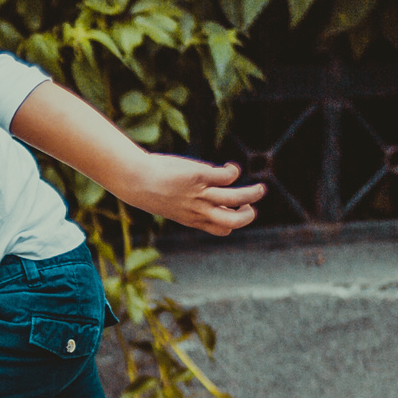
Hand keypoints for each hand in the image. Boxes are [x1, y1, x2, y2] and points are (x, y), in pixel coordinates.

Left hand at [125, 155, 264, 235]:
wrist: (136, 180)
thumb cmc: (152, 190)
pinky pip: (226, 176)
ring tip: (261, 188)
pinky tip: (229, 167)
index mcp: (193, 218)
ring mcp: (201, 193)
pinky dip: (233, 172)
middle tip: (253, 205)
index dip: (233, 223)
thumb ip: (191, 204)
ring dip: (253, 193)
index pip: (222, 229)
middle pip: (233, 221)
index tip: (235, 211)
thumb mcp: (173, 203)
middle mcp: (199, 209)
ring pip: (236, 197)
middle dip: (249, 215)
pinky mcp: (200, 176)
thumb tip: (207, 197)